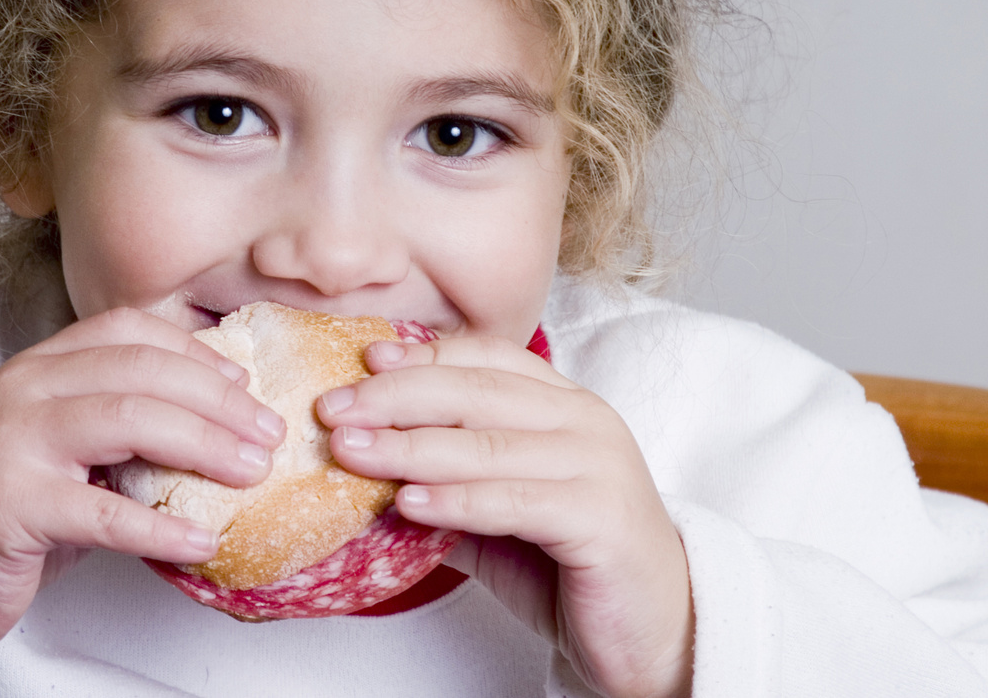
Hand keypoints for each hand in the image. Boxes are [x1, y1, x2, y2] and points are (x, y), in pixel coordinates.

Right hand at [0, 307, 285, 690]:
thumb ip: (120, 427)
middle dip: (219, 401)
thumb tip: (221, 423)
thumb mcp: (61, 451)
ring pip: (130, 421)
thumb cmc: (0, 513)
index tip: (246, 384)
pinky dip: (163, 528)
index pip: (128, 330)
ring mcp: (13, 443)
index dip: (196, 351)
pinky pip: (106, 513)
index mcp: (38, 367)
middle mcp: (22, 389)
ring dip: (205, 446)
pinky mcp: (11, 505)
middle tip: (268, 434)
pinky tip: (202, 540)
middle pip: (142, 371)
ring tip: (253, 474)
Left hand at [319, 336, 691, 697]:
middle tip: (333, 409)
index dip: (422, 355)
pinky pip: (514, 501)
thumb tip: (363, 458)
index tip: (362, 360)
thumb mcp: (496, 511)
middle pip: (476, 391)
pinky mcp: (602, 518)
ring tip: (351, 452)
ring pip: (487, 444)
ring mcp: (598, 464)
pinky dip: (455, 500)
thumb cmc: (571, 565)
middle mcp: (585, 420)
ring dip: (409, 447)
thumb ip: (445, 480)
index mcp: (563, 403)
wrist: (654, 632)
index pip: (485, 358)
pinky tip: (407, 504)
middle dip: (395, 397)